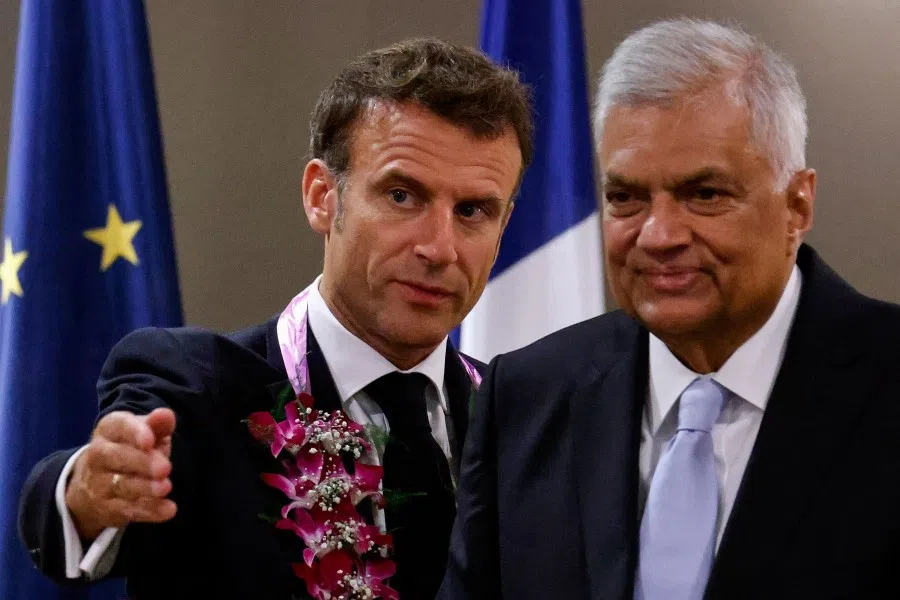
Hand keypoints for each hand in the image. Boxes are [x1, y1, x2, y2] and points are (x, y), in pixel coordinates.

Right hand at [65, 408, 177, 541]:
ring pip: (121, 485)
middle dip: (142, 462)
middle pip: (117, 457)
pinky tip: (168, 509)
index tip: (150, 440)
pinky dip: (149, 510)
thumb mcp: (143, 432)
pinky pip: (128, 510)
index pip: (119, 426)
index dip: (134, 432)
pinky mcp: (108, 508)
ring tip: (166, 487)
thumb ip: (156, 424)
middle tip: (165, 468)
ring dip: (145, 488)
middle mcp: (99, 455)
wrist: (93, 482)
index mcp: (109, 430)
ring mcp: (99, 483)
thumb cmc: (129, 447)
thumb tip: (166, 415)